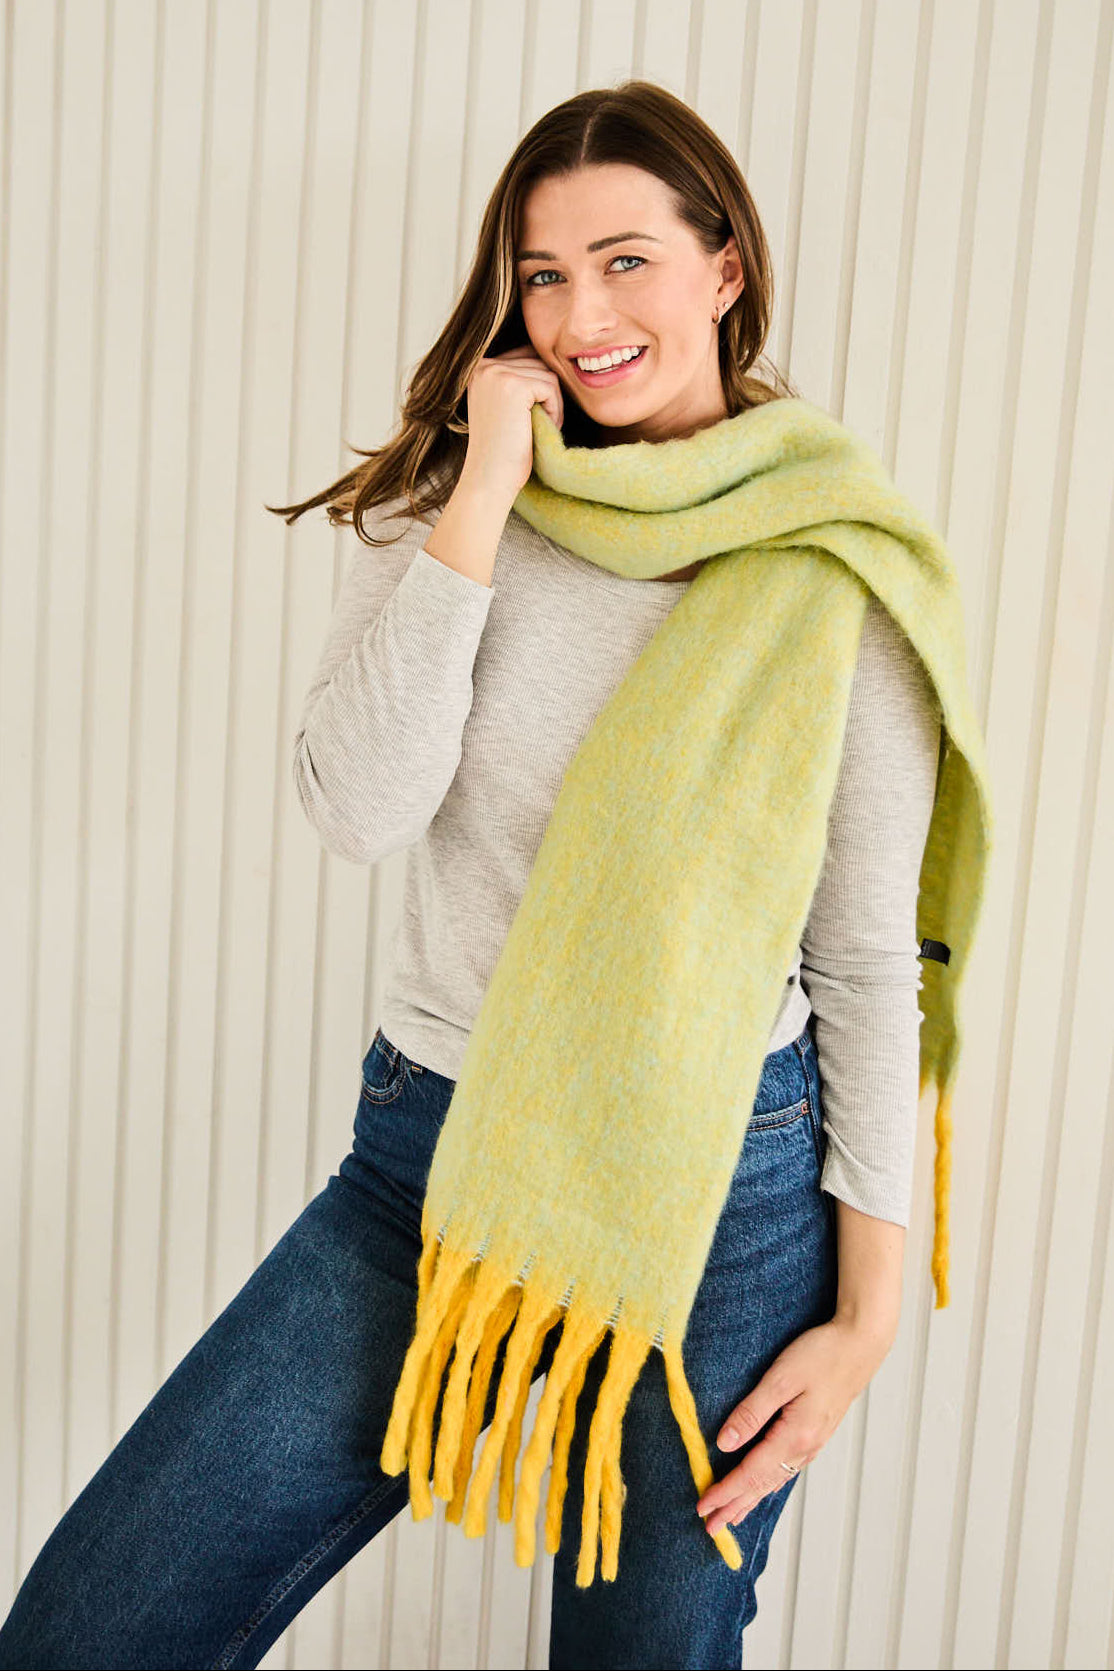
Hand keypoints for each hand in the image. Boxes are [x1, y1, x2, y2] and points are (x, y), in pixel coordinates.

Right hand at [458, 345, 564, 506]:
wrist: (489, 478)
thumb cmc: (502, 449)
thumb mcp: (504, 406)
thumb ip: (518, 378)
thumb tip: (548, 354)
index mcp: (477, 367)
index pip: (524, 356)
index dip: (537, 387)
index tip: (529, 417)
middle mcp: (483, 365)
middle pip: (538, 362)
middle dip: (546, 394)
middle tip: (539, 425)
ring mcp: (496, 374)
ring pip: (547, 374)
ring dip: (552, 404)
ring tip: (539, 428)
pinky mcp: (514, 386)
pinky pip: (551, 386)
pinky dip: (554, 410)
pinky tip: (542, 428)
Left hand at [694, 1315, 893, 1536]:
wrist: (861, 1343)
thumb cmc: (821, 1354)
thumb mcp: (780, 1379)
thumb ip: (752, 1412)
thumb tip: (724, 1443)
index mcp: (794, 1436)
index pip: (750, 1473)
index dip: (725, 1492)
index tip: (702, 1507)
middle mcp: (805, 1447)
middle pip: (763, 1485)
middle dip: (735, 1506)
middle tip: (711, 1528)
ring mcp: (814, 1442)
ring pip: (776, 1479)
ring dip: (752, 1498)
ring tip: (733, 1515)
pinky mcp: (817, 1433)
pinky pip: (787, 1468)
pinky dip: (769, 1483)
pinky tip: (764, 1486)